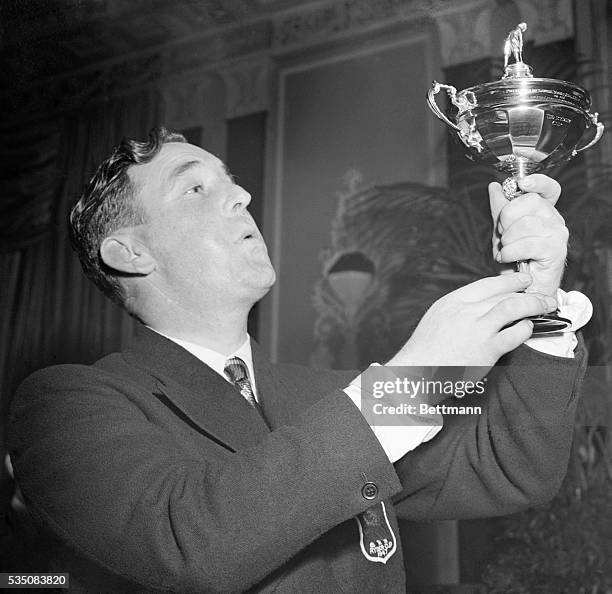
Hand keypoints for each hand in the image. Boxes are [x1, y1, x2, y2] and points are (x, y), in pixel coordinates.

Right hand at [387, 273, 557, 367]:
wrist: (417, 372)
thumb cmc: (427, 349)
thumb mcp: (438, 317)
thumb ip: (460, 308)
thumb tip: (484, 304)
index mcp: (452, 301)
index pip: (488, 283)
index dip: (510, 280)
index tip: (523, 280)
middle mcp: (465, 310)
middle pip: (504, 293)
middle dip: (528, 292)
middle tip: (544, 295)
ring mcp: (477, 329)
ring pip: (514, 307)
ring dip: (535, 304)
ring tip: (547, 306)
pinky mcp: (487, 349)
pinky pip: (515, 333)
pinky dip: (526, 328)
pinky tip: (527, 329)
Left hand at [489, 174, 567, 295]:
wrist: (521, 286)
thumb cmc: (515, 258)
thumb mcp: (502, 229)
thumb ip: (499, 207)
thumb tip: (494, 186)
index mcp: (543, 211)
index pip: (549, 188)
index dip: (537, 182)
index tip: (521, 183)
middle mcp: (554, 220)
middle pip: (530, 202)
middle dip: (507, 218)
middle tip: (503, 235)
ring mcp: (558, 235)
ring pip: (527, 223)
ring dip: (507, 239)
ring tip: (505, 250)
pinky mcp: (556, 251)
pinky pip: (528, 243)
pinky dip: (510, 251)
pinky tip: (507, 257)